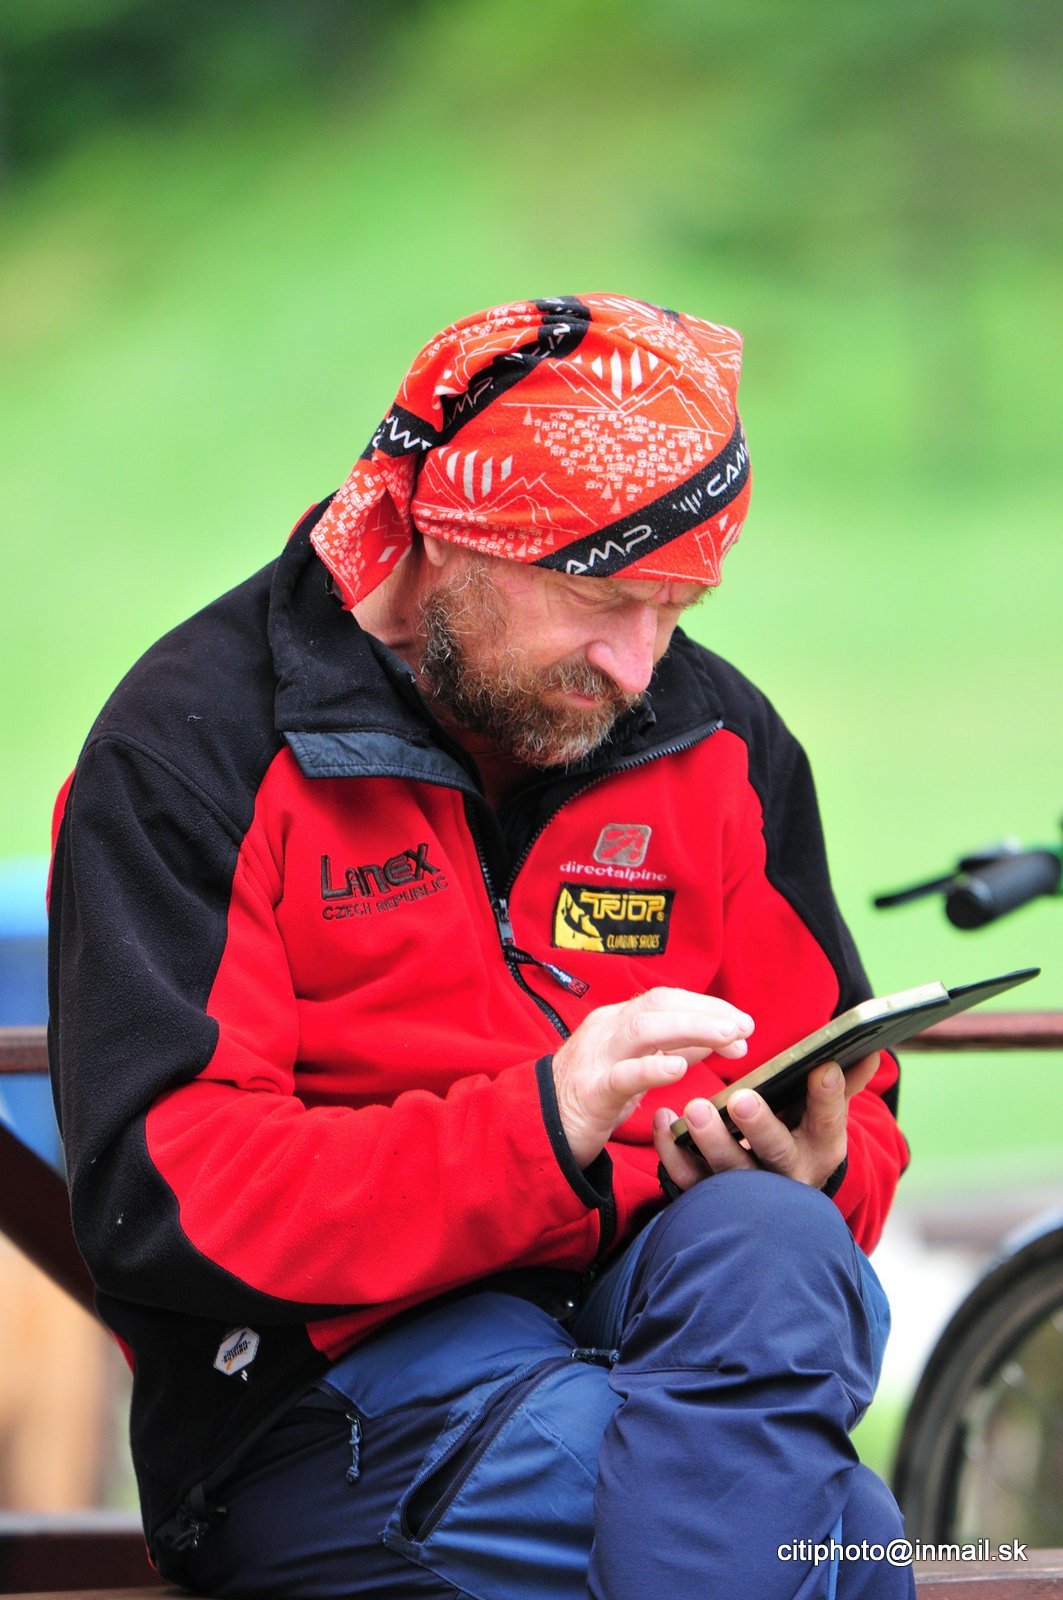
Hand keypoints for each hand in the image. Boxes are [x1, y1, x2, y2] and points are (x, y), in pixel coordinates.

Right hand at [552, 988, 754, 1168]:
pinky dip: (652, 1068)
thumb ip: (672, 1048)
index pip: (666, 999)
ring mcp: (595, 1059)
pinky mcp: (590, 1093)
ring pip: (643, 1030)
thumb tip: (717, 1036)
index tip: (743, 1023)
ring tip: (727, 1038)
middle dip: (706, 1013)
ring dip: (691, 1029)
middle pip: (658, 1005)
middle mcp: (606, 1030)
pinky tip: (679, 1070)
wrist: (537, 1129)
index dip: (708, 1007)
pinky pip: (622, 1076)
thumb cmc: (589, 1096)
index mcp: (616, 1021)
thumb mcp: (633, 1065)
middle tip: (744, 1027)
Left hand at [652, 1051, 881, 1193]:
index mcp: (820, 1148)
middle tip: (741, 1097)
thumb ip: (843, 1084)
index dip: (828, 1098)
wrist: (774, 1205)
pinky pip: (688, 1178)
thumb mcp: (824, 1117)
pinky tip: (663, 1120)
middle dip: (759, 1125)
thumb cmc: (798, 1138)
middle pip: (775, 1153)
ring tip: (694, 1108)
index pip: (828, 1122)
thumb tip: (871, 1051)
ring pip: (729, 1172)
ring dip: (711, 1140)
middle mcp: (787, 1175)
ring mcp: (747, 1192)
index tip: (822, 1068)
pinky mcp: (709, 1199)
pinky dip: (673, 1152)